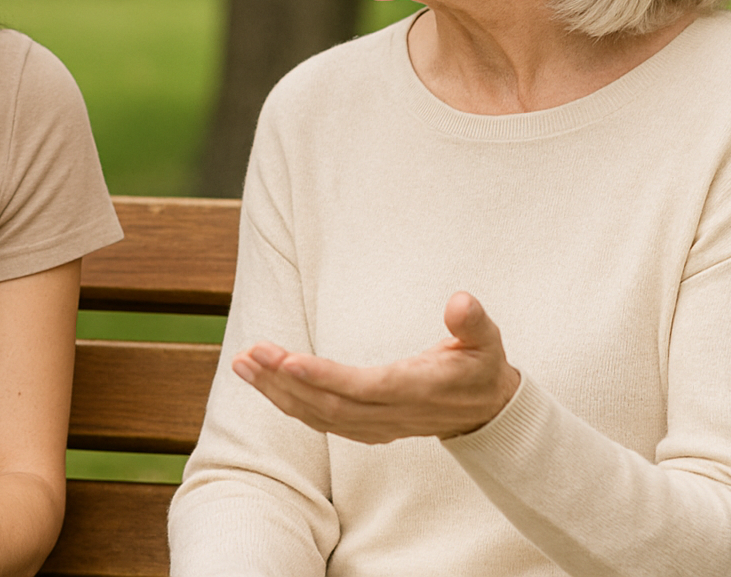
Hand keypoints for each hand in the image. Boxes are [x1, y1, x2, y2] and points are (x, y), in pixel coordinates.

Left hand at [231, 291, 520, 442]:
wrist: (485, 412)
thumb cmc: (481, 366)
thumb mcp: (487, 341)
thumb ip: (474, 323)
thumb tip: (461, 302)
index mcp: (417, 389)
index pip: (364, 388)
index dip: (325, 378)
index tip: (288, 361)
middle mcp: (392, 413)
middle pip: (329, 404)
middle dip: (285, 381)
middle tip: (249, 353)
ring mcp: (376, 425)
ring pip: (318, 415)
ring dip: (276, 392)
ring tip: (242, 364)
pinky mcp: (365, 428)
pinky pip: (320, 421)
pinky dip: (288, 403)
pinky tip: (263, 382)